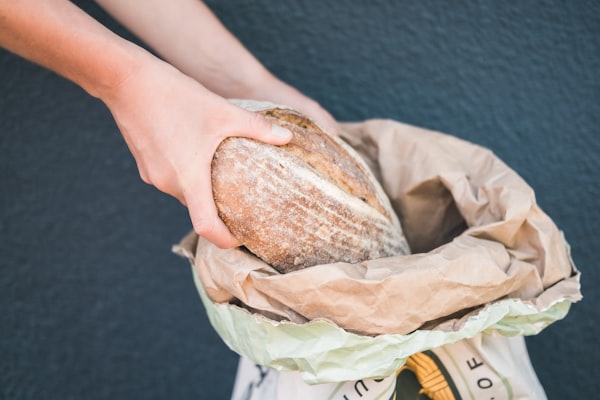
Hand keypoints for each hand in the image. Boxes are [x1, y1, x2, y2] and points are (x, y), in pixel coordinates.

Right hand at [102, 58, 291, 247]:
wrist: (126, 80)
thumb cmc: (174, 96)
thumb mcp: (223, 111)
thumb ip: (257, 128)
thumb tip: (287, 137)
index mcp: (188, 179)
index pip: (206, 227)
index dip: (226, 240)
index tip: (242, 238)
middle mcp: (168, 184)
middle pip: (198, 209)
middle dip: (219, 210)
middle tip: (243, 200)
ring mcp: (152, 175)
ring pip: (185, 192)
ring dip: (203, 189)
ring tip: (224, 174)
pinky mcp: (144, 164)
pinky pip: (171, 179)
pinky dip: (188, 175)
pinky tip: (199, 154)